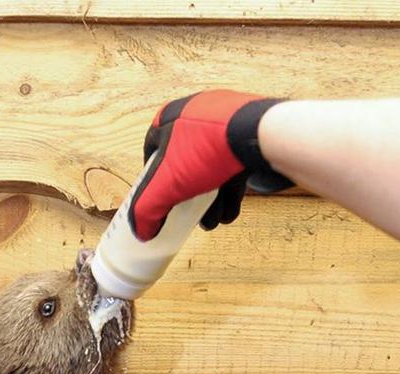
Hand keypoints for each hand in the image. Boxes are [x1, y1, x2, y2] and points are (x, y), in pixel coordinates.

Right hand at [129, 89, 293, 240]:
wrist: (257, 136)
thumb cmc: (205, 151)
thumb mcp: (165, 186)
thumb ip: (147, 210)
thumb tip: (141, 231)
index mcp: (170, 119)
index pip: (151, 152)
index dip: (151, 181)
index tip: (157, 201)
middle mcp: (195, 116)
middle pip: (183, 166)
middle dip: (187, 198)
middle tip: (190, 218)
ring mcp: (223, 123)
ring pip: (209, 170)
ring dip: (210, 200)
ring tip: (214, 220)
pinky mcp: (246, 134)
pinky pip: (232, 166)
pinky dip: (229, 190)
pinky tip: (229, 212)